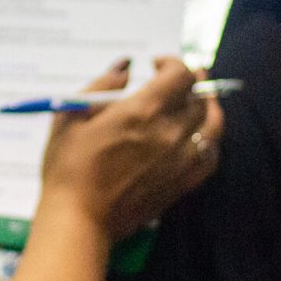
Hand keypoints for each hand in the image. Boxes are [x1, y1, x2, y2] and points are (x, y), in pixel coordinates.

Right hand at [37, 57, 223, 241]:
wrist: (79, 218)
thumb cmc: (68, 166)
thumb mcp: (71, 115)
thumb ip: (102, 85)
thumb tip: (125, 66)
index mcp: (142, 111)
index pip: (180, 75)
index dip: (173, 62)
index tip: (156, 64)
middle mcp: (169, 133)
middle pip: (199, 97)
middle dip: (191, 82)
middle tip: (179, 79)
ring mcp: (180, 161)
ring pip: (212, 126)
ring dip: (208, 108)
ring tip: (199, 102)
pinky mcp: (181, 184)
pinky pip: (210, 158)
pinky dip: (210, 141)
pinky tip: (200, 137)